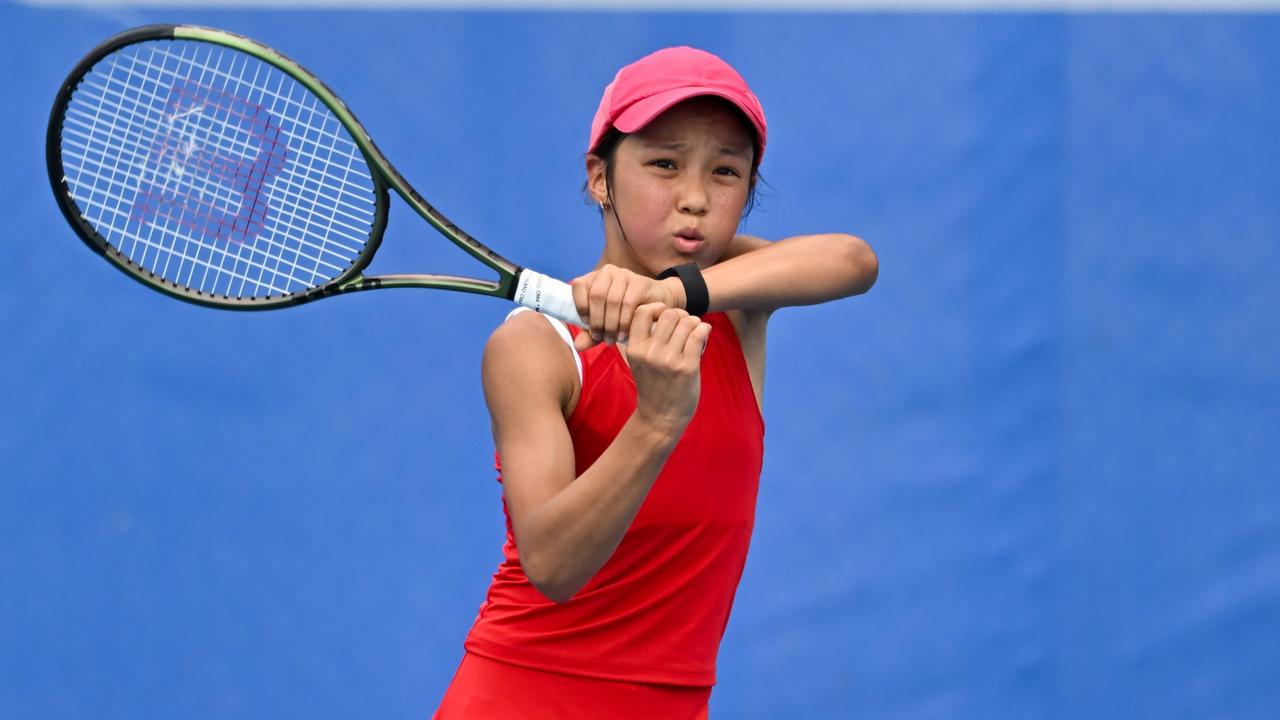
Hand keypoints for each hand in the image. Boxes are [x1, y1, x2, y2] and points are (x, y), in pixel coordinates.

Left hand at [571, 265, 684, 348]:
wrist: (656, 304)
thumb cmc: (625, 313)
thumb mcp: (605, 324)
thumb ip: (590, 334)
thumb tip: (578, 346)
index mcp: (594, 278)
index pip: (579, 285)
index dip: (580, 305)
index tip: (587, 324)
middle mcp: (607, 272)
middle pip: (596, 295)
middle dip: (597, 321)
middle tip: (602, 338)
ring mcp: (624, 275)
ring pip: (612, 300)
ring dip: (611, 325)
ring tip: (613, 339)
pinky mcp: (639, 282)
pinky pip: (627, 303)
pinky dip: (624, 322)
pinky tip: (624, 334)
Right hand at [624, 303, 712, 431]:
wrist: (661, 417)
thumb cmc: (653, 386)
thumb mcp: (640, 362)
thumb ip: (645, 340)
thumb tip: (664, 311)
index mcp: (635, 349)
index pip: (642, 312)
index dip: (657, 308)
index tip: (664, 314)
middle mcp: (650, 353)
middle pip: (669, 314)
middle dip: (681, 314)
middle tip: (685, 323)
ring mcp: (669, 360)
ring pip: (686, 322)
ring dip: (695, 321)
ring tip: (696, 329)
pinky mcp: (687, 367)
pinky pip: (699, 334)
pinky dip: (704, 329)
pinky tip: (704, 332)